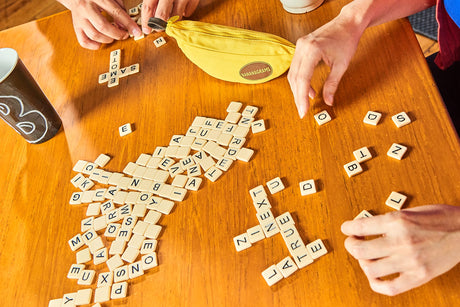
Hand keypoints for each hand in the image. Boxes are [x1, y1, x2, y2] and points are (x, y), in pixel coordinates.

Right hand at [60, 0, 141, 48]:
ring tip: (113, 37)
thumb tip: (127, 26)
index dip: (128, 24)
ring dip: (107, 40)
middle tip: (124, 35)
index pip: (116, 12)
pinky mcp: (75, 26)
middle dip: (117, 34)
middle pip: (103, 26)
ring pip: (94, 35)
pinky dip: (94, 46)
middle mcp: (86, 8)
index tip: (137, 32)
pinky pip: (83, 41)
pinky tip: (100, 43)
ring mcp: (79, 18)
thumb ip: (120, 9)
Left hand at [141, 0, 199, 33]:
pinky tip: (181, 10)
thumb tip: (149, 11)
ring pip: (177, 16)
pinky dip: (185, 13)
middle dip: (159, 24)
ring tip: (170, 18)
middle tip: (158, 28)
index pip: (148, 7)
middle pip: (162, 15)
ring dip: (172, 20)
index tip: (146, 29)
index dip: (146, 20)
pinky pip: (189, 11)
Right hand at [287, 12, 363, 117]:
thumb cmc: (347, 40)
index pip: (303, 79)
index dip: (301, 97)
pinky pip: (296, 67)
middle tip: (302, 110)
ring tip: (306, 101)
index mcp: (312, 50)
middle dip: (298, 96)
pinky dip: (300, 80)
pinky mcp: (300, 47)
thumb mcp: (341, 65)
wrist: (347, 23)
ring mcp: (299, 46)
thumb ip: (333, 84)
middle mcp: (302, 47)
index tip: (303, 110)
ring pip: (293, 73)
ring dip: (298, 89)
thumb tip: (329, 101)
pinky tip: (309, 90)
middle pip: (294, 78)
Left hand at [341, 204, 459, 295]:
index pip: (360, 227)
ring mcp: (409, 261)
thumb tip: (367, 229)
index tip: (346, 229)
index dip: (348, 229)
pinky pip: (390, 287)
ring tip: (366, 258)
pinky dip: (377, 283)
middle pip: (360, 250)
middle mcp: (401, 242)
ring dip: (363, 263)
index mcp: (397, 221)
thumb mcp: (410, 211)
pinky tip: (375, 276)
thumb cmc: (441, 217)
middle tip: (353, 243)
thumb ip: (388, 221)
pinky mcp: (418, 276)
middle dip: (351, 246)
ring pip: (370, 268)